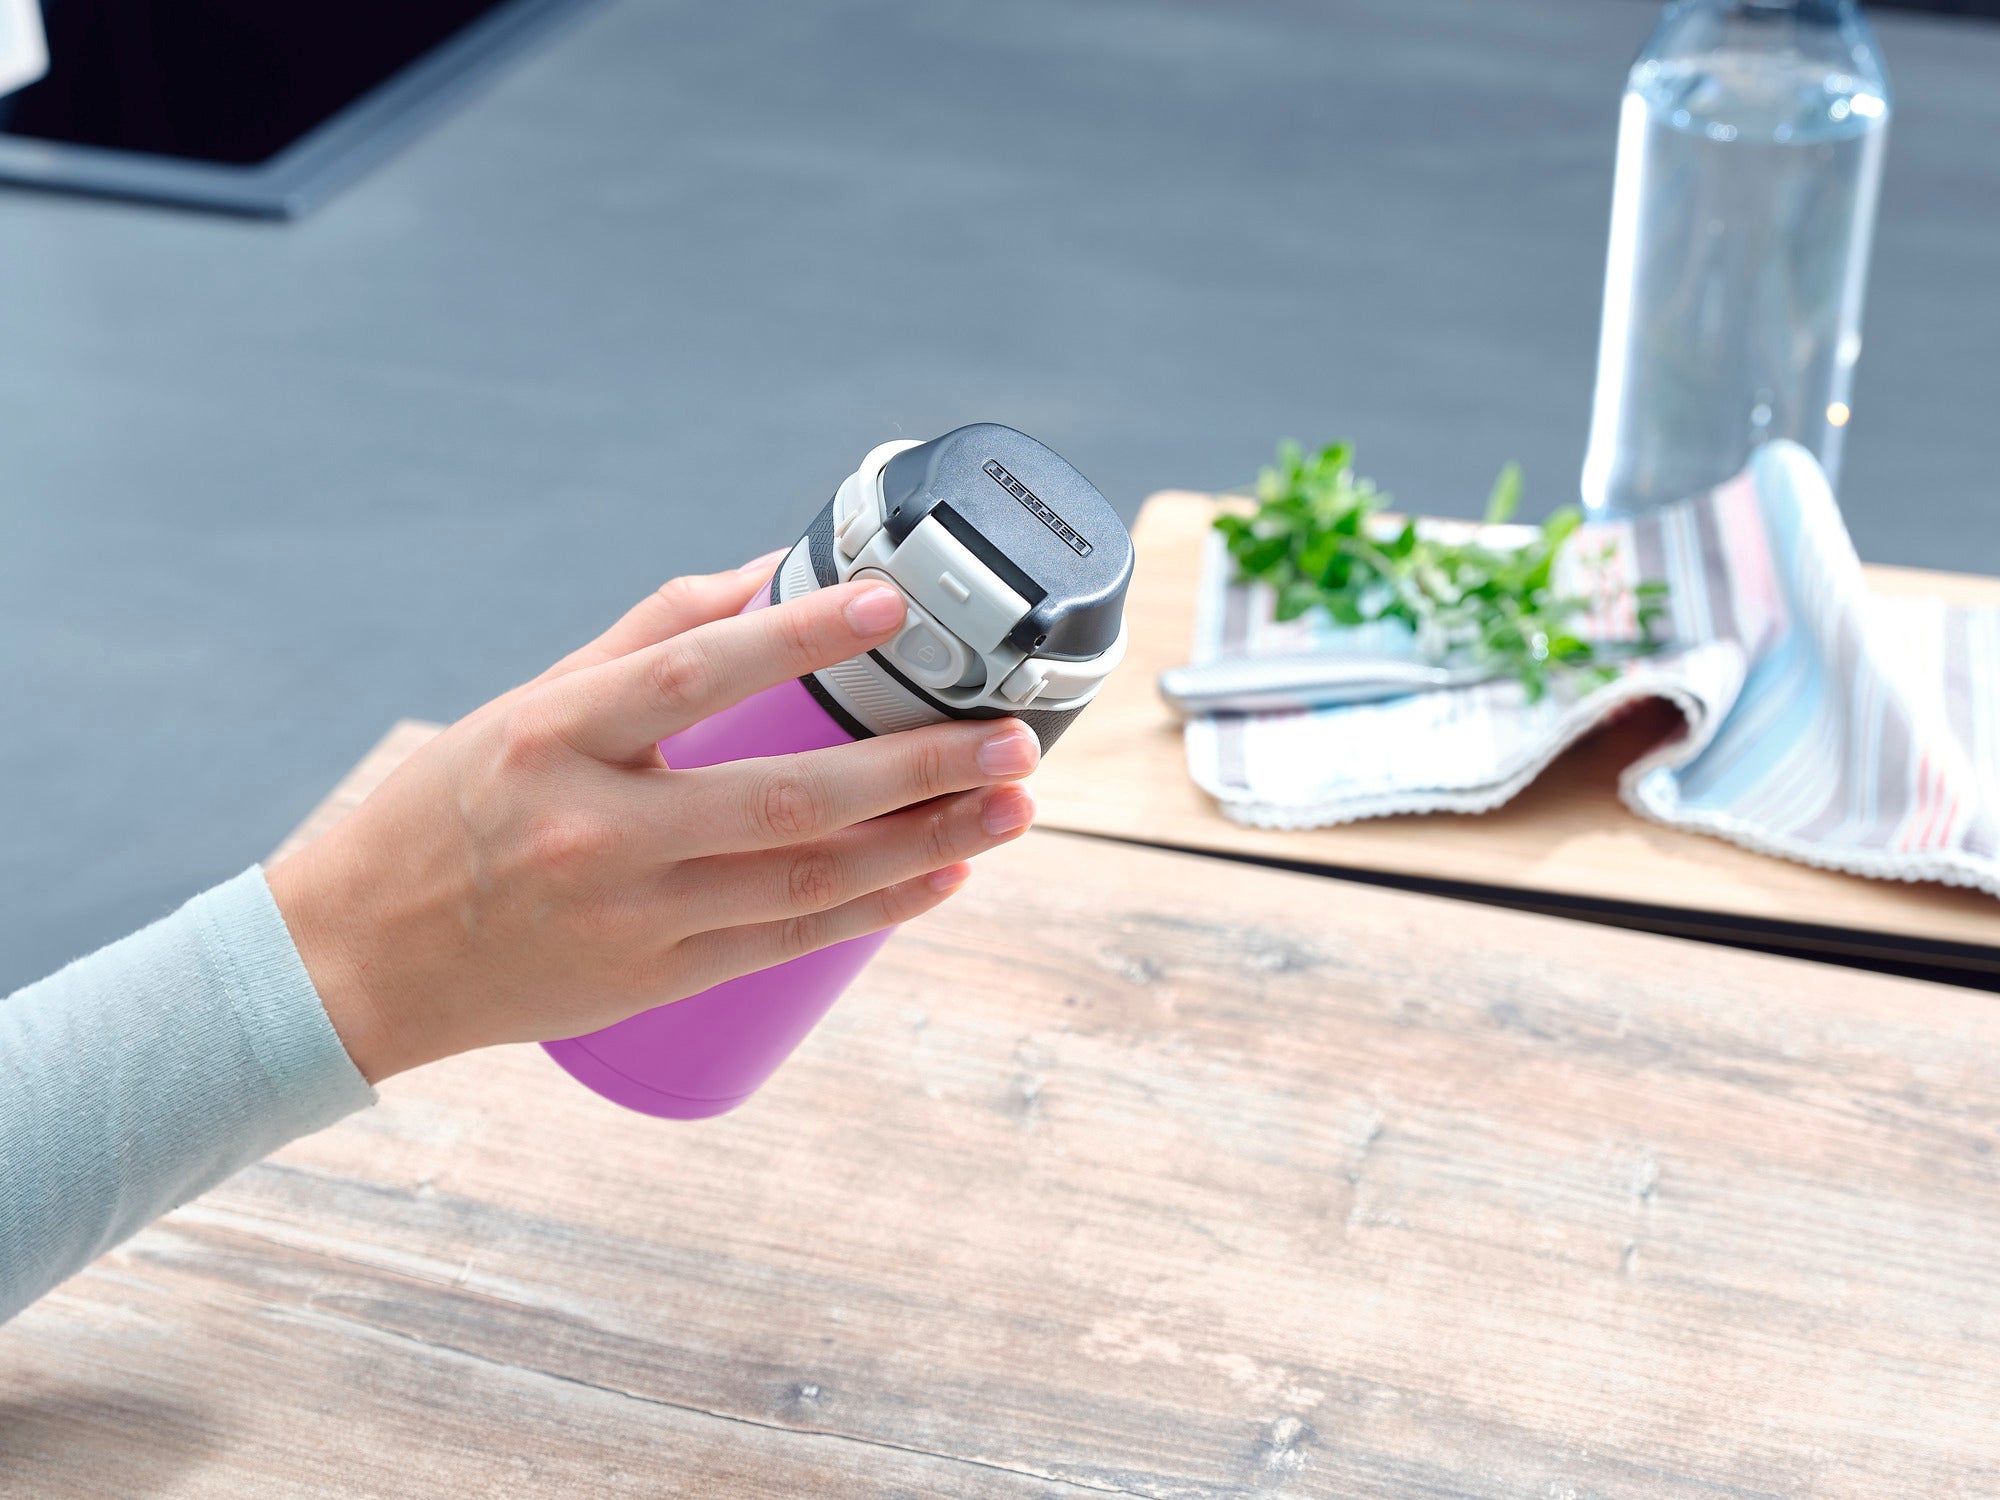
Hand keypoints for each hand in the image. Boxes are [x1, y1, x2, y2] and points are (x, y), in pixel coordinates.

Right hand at [267, 555, 1039, 1083]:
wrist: (360, 960)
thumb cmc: (450, 810)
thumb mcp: (528, 705)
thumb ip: (650, 637)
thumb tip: (772, 573)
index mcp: (554, 736)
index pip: (693, 674)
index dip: (798, 635)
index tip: (895, 605)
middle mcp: (593, 830)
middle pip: (785, 797)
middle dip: (917, 769)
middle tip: (1012, 741)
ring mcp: (629, 916)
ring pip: (806, 879)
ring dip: (925, 844)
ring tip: (1013, 810)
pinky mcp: (653, 979)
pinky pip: (787, 940)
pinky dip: (874, 910)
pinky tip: (944, 878)